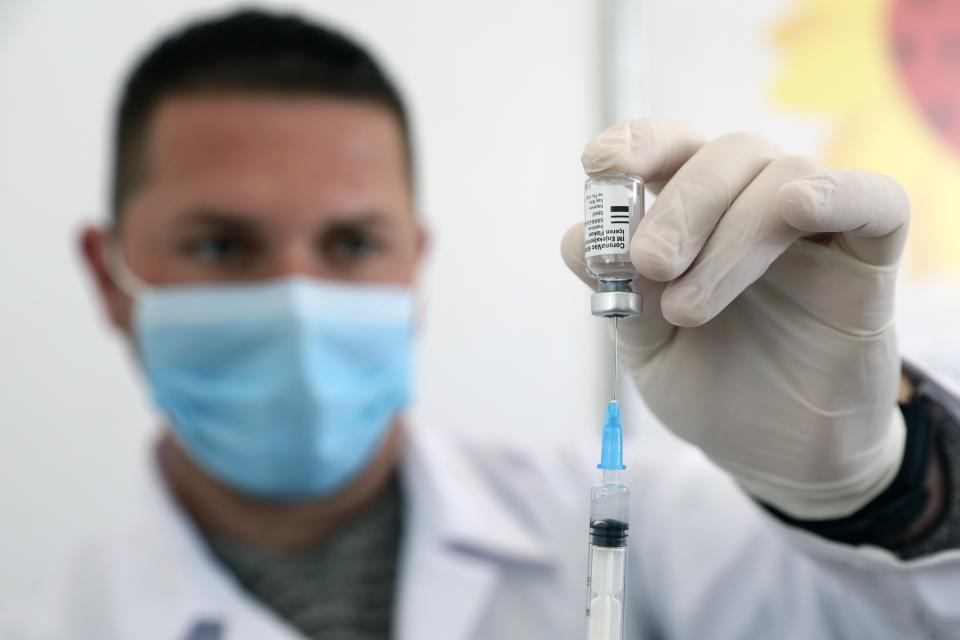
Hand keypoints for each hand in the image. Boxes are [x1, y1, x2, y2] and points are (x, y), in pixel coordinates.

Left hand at [562, 119, 910, 519]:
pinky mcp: (868, 264)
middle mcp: (754, 209)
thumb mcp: (649, 349)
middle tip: (649, 263)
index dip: (637, 143)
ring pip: (784, 177)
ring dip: (731, 236)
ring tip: (689, 309)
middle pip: (727, 155)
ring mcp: (814, 234)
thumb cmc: (710, 387)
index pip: (674, 150)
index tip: (597, 163)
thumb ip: (623, 296)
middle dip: (681, 205)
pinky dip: (839, 193)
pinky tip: (798, 209)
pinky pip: (876, 202)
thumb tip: (578, 240)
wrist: (775, 456)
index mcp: (698, 219)